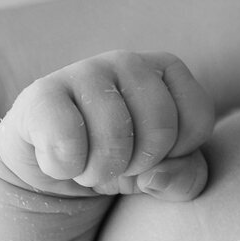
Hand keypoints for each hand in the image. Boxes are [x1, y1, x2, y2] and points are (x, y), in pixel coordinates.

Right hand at [0, 51, 214, 202]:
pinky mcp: (41, 93)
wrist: (55, 170)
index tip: (154, 157)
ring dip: (102, 171)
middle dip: (142, 164)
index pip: (198, 119)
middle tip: (120, 167)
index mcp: (166, 71)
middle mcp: (128, 62)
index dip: (179, 154)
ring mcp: (83, 71)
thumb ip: (185, 178)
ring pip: (114, 134)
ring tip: (90, 169)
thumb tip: (156, 176)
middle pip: (160, 126)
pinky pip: (66, 139)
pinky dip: (66, 168)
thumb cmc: (122, 163)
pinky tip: (61, 163)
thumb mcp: (165, 176)